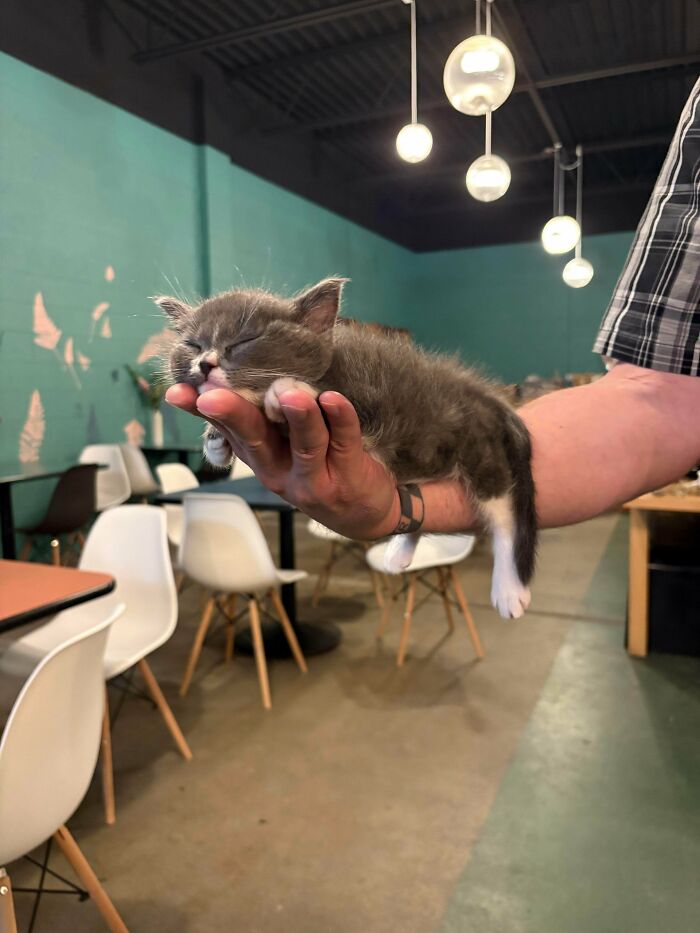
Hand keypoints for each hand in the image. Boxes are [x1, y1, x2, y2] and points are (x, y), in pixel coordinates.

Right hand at [165, 384, 399, 539]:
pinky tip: (333, 399)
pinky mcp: (349, 474)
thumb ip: (260, 420)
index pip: (227, 430)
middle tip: (212, 394)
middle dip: (234, 414)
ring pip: (304, 443)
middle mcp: (280, 471)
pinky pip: (345, 441)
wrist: (366, 513)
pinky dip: (340, 418)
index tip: (178, 391)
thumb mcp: (281, 450)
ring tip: (290, 394)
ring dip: (297, 417)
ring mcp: (314, 477)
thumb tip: (223, 380)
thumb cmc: (320, 468)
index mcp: (260, 459)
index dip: (202, 411)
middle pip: (256, 439)